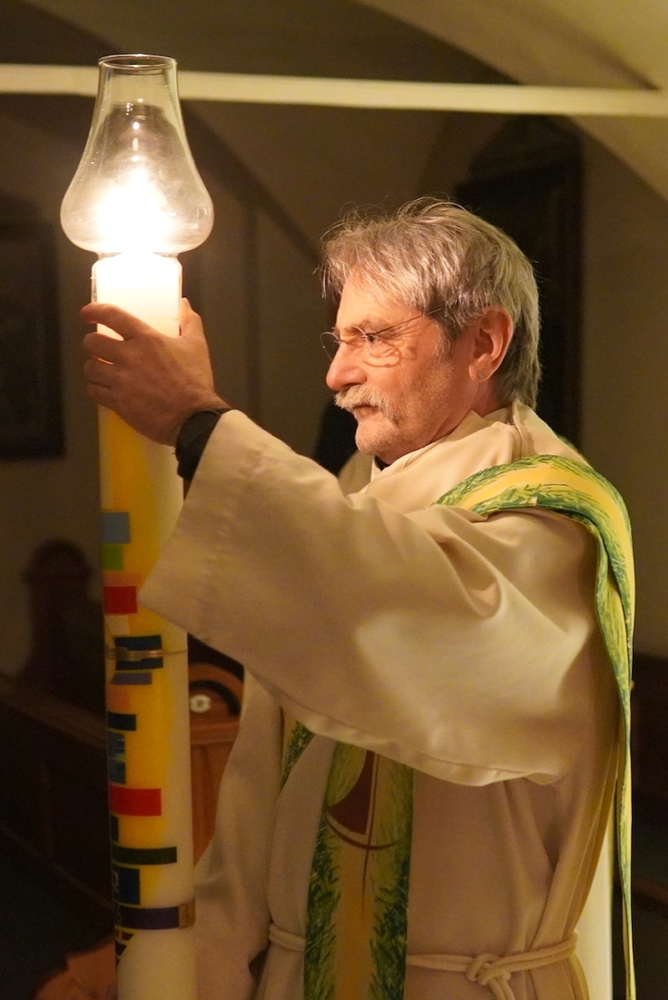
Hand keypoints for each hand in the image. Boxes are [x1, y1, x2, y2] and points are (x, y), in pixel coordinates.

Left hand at [82, 299, 227, 443]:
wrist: (193, 418)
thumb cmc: (196, 380)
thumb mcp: (197, 346)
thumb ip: (189, 322)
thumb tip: (184, 304)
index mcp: (146, 338)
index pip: (112, 316)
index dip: (94, 311)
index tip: (86, 314)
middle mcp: (128, 356)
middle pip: (92, 343)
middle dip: (92, 344)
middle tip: (99, 350)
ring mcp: (120, 381)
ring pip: (90, 368)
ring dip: (94, 369)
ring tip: (102, 372)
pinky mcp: (117, 402)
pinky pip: (94, 391)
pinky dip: (96, 389)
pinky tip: (105, 390)